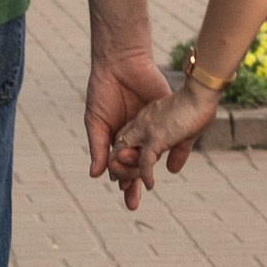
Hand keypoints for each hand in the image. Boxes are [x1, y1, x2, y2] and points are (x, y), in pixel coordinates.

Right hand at [84, 45, 171, 199]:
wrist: (121, 64)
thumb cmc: (103, 92)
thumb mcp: (96, 122)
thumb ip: (98, 148)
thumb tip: (96, 175)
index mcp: (118, 139)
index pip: (119, 165)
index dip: (121, 179)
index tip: (123, 191)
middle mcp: (136, 137)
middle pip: (136, 167)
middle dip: (134, 185)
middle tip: (133, 202)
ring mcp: (152, 128)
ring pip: (153, 156)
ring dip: (151, 172)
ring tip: (148, 187)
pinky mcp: (165, 117)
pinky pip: (170, 136)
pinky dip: (170, 150)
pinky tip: (169, 164)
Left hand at [108, 76, 219, 197]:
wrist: (201, 89)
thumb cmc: (198, 104)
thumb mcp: (185, 132)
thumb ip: (178, 151)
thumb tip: (172, 170)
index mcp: (145, 119)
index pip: (127, 140)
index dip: (126, 157)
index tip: (130, 173)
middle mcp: (141, 124)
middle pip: (120, 148)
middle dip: (120, 169)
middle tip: (125, 187)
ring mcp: (147, 130)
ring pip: (125, 156)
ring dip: (127, 174)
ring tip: (129, 189)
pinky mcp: (156, 137)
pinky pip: (144, 162)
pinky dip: (145, 176)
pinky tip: (149, 186)